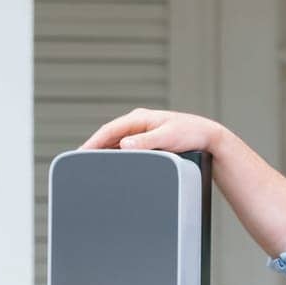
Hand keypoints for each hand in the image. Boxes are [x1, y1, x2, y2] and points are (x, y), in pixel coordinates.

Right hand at [81, 107, 226, 153]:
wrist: (207, 137)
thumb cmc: (191, 134)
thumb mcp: (168, 138)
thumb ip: (146, 142)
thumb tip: (124, 144)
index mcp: (140, 118)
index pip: (109, 130)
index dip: (93, 142)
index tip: (80, 153)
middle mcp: (138, 122)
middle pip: (108, 136)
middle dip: (93, 148)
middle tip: (78, 163)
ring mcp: (140, 131)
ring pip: (115, 141)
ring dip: (103, 151)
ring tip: (90, 165)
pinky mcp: (145, 140)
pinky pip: (124, 146)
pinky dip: (114, 154)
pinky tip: (110, 164)